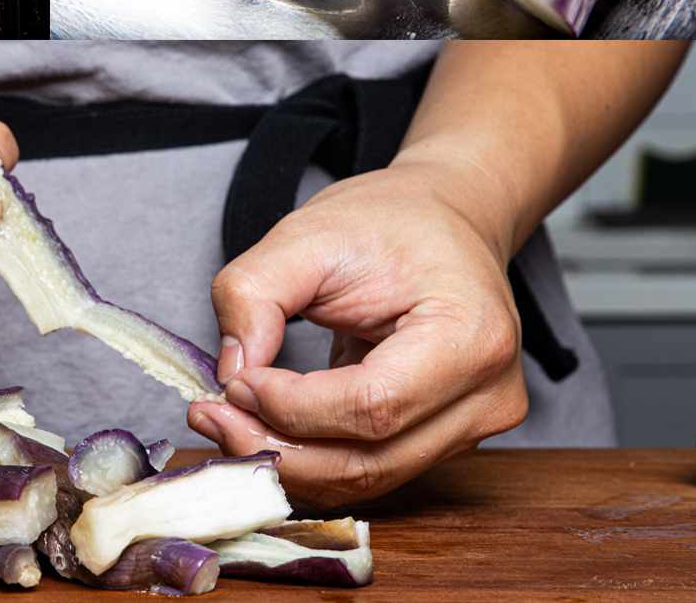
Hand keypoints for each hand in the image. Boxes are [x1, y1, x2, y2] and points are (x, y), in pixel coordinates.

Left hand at [188, 159, 527, 507]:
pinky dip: (309, 457)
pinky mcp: (447, 439)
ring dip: (285, 460)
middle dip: (277, 446)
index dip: (291, 406)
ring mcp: (474, 427)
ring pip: (366, 477)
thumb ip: (255, 293)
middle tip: (209, 415)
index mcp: (470, 336)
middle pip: (369, 460)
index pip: (372, 405)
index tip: (235, 381)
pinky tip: (261, 427)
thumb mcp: (307, 233)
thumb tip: (230, 374)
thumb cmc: (388, 220)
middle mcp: (486, 397)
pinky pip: (370, 467)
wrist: (442, 219)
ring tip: (225, 421)